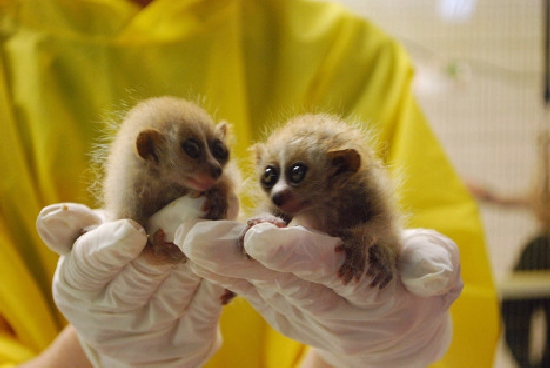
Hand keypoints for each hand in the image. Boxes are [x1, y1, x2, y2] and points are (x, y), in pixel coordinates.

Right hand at [36, 198, 225, 366]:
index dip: (110, 248)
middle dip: (167, 243)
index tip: (132, 231)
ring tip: (212, 222)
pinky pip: (208, 304)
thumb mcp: (87, 246)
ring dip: (198, 254)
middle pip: (142, 275)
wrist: (135, 327)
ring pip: (179, 287)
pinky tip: (223, 251)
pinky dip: (217, 275)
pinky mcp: (188, 341)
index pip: (89, 266)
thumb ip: (73, 228)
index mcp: (78, 287)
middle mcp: (109, 317)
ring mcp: (150, 334)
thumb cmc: (112, 268)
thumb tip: (54, 217)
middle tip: (193, 211)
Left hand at [178, 222, 462, 367]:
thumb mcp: (432, 274)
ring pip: (243, 273)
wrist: (380, 326)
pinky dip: (209, 255)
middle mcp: (310, 293)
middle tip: (197, 239)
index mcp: (353, 286)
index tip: (263, 239)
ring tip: (176, 232)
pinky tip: (181, 233)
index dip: (294, 256)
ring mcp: (283, 292)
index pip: (322, 271)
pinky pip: (234, 272)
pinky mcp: (265, 285)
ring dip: (210, 256)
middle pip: (268, 274)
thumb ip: (432, 269)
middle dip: (234, 256)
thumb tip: (434, 277)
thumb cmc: (411, 287)